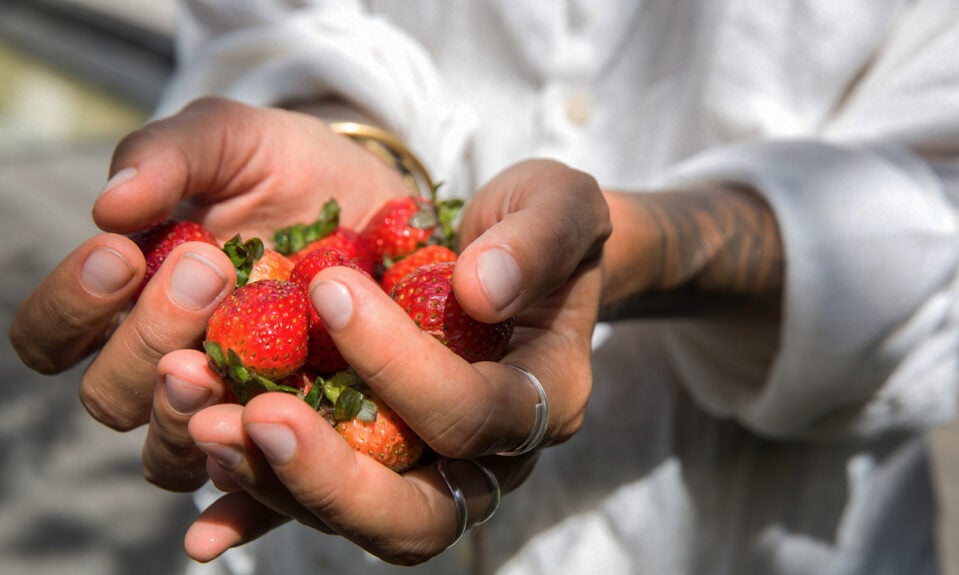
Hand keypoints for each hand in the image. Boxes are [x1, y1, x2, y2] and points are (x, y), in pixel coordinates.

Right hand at [8, 97, 413, 489]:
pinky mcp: (299, 428)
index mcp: (128, 300)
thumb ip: (169, 156)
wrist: (378, 199)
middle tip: (205, 270)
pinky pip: (259, 481)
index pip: (53, 336)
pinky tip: (255, 467)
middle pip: (112, 396)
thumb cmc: (288, 167)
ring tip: (224, 360)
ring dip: (186, 410)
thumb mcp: (231, 138)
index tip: (122, 251)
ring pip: (171, 451)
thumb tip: (110, 203)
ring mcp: (233, 404)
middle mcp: (169, 362)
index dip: (71, 307)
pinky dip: (245, 486)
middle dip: (146, 336)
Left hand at [178, 159, 610, 563]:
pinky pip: (316, 506)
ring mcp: (429, 472)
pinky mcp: (376, 467)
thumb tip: (482, 290)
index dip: (403, 366)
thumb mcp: (557, 204)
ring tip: (204, 420)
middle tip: (258, 417)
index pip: (476, 412)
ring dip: (275, 483)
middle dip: (332, 477)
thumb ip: (538, 238)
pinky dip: (258, 504)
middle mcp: (489, 459)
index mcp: (544, 399)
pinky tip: (203, 495)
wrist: (511, 255)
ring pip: (357, 521)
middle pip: (418, 518)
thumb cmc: (539, 225)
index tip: (330, 289)